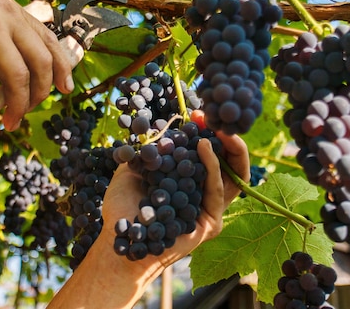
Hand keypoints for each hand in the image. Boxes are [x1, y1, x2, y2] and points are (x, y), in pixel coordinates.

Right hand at [0, 0, 73, 138]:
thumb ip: (0, 24)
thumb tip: (12, 51)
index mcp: (12, 10)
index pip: (49, 40)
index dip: (62, 67)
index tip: (67, 88)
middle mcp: (6, 19)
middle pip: (41, 63)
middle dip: (40, 94)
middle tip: (28, 112)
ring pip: (18, 79)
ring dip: (17, 108)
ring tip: (9, 125)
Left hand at [101, 131, 249, 268]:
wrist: (117, 238)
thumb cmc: (122, 207)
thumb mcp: (134, 168)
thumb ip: (149, 149)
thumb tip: (159, 125)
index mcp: (191, 182)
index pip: (211, 154)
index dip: (208, 132)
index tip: (197, 113)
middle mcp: (205, 194)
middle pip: (231, 164)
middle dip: (227, 138)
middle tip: (214, 118)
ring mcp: (210, 209)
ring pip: (232, 176)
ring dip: (225, 147)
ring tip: (213, 128)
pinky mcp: (211, 223)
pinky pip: (217, 191)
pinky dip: (213, 166)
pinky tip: (203, 147)